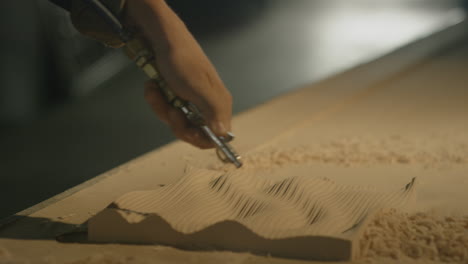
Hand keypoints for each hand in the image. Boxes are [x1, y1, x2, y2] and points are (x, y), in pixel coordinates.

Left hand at [125, 0, 232, 148]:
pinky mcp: (177, 95)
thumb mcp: (198, 88)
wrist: (162, 39)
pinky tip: (153, 86)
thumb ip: (213, 111)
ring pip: (175, 120)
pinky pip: (165, 108)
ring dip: (162, 107)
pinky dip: (156, 99)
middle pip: (192, 131)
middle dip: (175, 122)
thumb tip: (223, 134)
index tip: (186, 130)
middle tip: (170, 108)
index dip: (199, 138)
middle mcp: (207, 105)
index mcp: (218, 104)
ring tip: (157, 90)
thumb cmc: (182, 61)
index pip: (215, 137)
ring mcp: (191, 100)